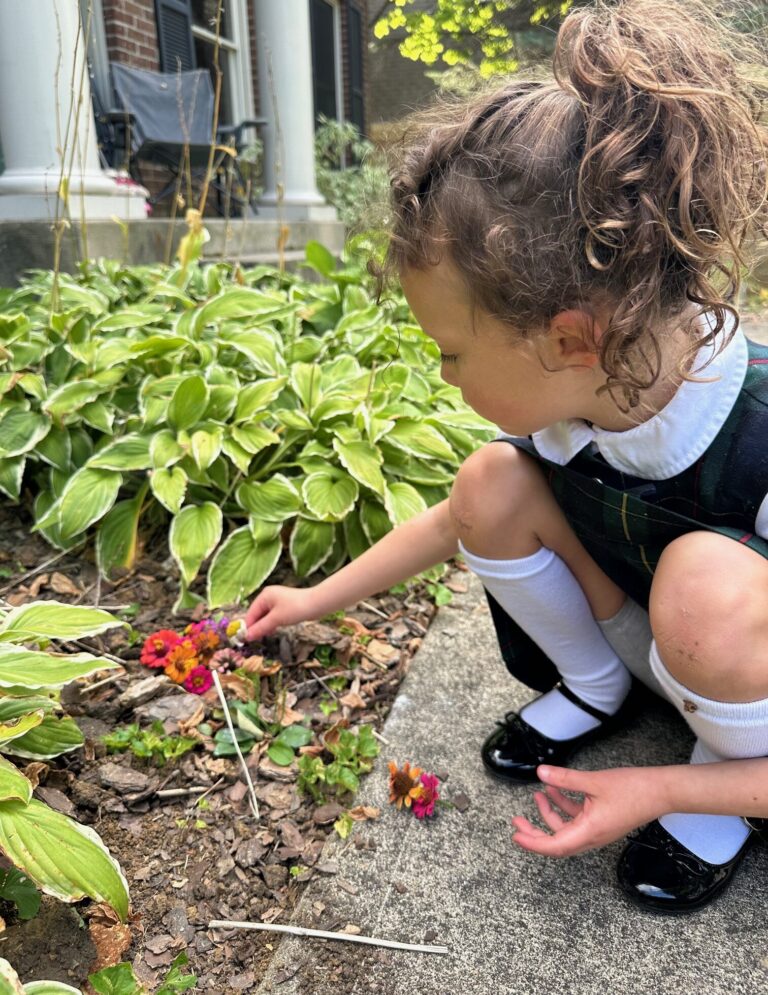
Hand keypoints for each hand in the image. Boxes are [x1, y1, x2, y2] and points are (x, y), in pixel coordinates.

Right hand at [244, 585, 317, 640]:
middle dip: (256, 627)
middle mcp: (269, 597)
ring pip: (265, 616)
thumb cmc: (296, 608)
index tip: (244, 639)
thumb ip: (261, 628)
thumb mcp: (276, 619)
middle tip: (254, 640)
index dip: (248, 626)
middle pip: (257, 614)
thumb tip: (247, 636)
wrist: (318, 604)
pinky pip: (273, 617)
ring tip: (264, 637)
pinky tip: (272, 631)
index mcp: (264, 596)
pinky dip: (272, 624)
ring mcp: (277, 601)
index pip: (251, 613)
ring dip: (264, 627)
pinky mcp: (284, 607)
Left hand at [510, 764, 670, 857]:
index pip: (554, 846)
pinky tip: (556, 789)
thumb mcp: (594, 781)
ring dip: (550, 814)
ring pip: (566, 829)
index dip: (533, 843)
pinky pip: (577, 819)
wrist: (661, 791)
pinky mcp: (602, 821)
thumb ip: (565, 779)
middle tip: (517, 822)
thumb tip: (541, 773)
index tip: (516, 835)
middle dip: (535, 831)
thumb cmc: (633, 789)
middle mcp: (592, 836)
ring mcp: (597, 830)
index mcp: (589, 832)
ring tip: (539, 794)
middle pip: (557, 841)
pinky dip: (565, 806)